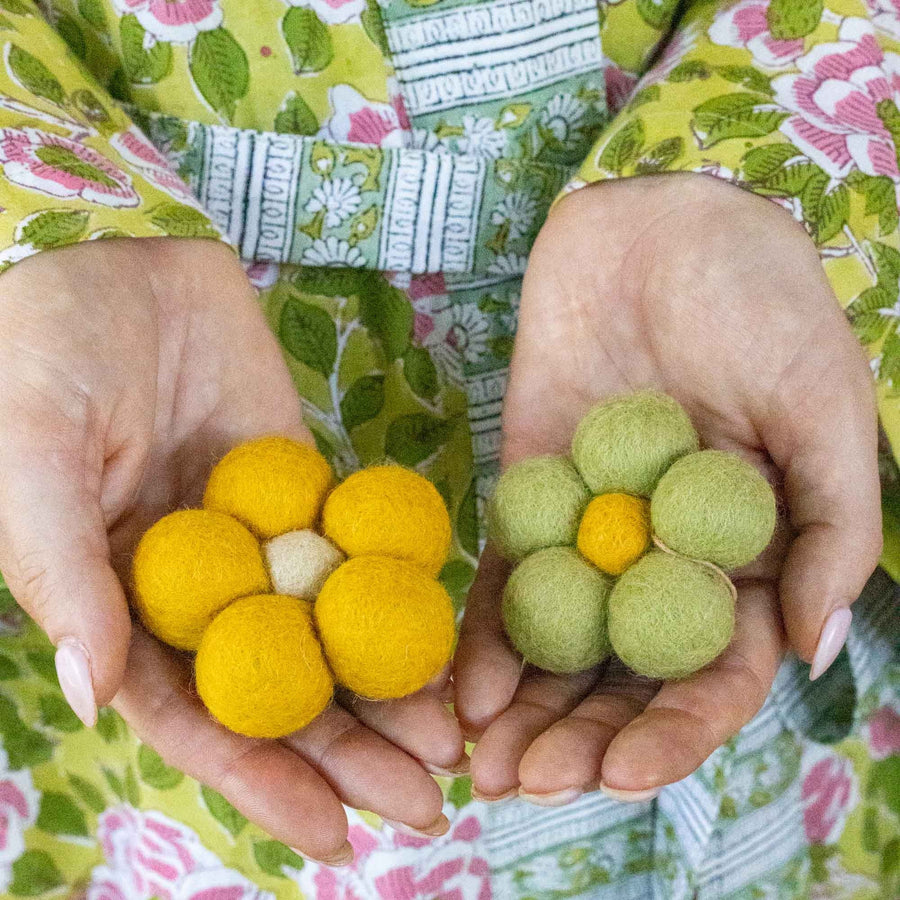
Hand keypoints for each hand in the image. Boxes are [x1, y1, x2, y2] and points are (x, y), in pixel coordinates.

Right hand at [0, 238, 462, 859]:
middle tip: (428, 803)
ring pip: (330, 634)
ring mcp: (259, 540)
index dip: (262, 781)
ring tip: (454, 741)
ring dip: (387, 690)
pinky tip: (447, 638)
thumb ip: (64, 576)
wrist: (115, 258)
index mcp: (122, 606)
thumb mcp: (31, 461)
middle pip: (282, 692)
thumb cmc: (40, 354)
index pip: (196, 718)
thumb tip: (95, 697)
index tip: (332, 837)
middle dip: (350, 755)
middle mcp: (198, 589)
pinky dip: (399, 598)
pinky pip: (358, 554)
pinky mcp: (306, 487)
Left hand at [454, 174, 880, 802]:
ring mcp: (592, 530)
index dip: (673, 732)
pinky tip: (461, 691)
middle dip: (580, 739)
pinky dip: (486, 635)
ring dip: (524, 710)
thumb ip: (830, 528)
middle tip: (530, 793)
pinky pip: (507, 576)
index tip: (623, 773)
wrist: (664, 222)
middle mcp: (664, 559)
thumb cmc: (765, 304)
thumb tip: (815, 653)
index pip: (713, 672)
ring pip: (559, 644)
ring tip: (486, 768)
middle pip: (622, 676)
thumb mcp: (823, 408)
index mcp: (745, 557)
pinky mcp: (529, 491)